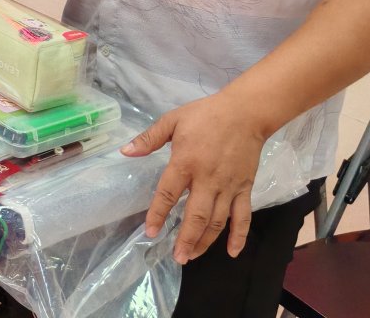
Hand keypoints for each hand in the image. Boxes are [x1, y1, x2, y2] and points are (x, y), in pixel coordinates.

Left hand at [122, 90, 268, 263]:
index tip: (151, 232)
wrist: (244, 113)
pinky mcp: (245, 188)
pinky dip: (239, 236)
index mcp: (186, 162)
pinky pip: (243, 216)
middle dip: (186, 239)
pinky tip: (232, 252)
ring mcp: (228, 186)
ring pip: (217, 221)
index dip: (158, 214)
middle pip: (196, 215)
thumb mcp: (172, 120)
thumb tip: (125, 152)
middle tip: (177, 257)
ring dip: (205, 241)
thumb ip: (149, 138)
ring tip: (192, 256)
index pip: (168, 193)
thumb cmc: (205, 115)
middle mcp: (207, 179)